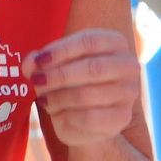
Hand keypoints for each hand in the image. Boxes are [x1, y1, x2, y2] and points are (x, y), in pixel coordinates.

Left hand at [25, 29, 140, 147]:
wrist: (83, 120)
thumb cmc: (68, 84)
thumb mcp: (52, 68)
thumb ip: (39, 62)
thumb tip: (31, 61)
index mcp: (115, 43)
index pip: (89, 41)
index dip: (61, 50)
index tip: (40, 60)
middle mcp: (128, 65)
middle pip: (92, 67)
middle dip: (58, 76)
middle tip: (36, 82)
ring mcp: (129, 93)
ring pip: (87, 95)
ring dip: (58, 98)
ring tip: (44, 99)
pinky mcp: (122, 117)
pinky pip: (89, 117)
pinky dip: (67, 116)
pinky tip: (58, 114)